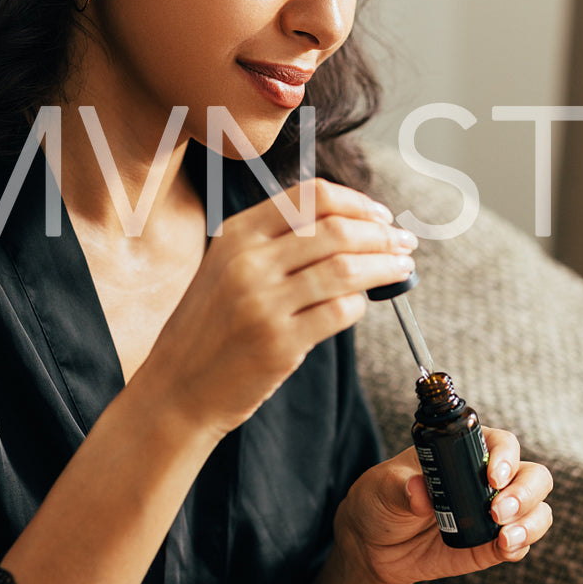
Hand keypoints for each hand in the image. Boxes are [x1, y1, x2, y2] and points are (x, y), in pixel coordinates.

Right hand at [140, 178, 415, 436]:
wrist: (177, 387)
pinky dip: (361, 305)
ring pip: (346, 269)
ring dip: (385, 266)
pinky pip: (340, 312)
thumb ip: (276, 242)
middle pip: (336, 229)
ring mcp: (262, 303)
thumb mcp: (227, 267)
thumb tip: (351, 225)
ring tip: (402, 269)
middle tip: (405, 243)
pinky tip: (363, 305)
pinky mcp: (279, 343)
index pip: (310, 196)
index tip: (382, 216)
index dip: (357, 202)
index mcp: (237, 234)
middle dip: (382, 234)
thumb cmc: (211, 327)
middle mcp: (248, 262)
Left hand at [333, 428, 553, 583]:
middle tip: (497, 511)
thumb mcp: (382, 487)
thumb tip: (419, 491)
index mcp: (465, 451)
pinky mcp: (491, 546)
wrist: (372, 545)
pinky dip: (520, 546)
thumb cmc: (378, 500)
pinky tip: (504, 548)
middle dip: (525, 492)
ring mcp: (493, 513)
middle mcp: (488, 479)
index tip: (492, 477)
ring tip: (504, 536)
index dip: (507, 456)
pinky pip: (520, 544)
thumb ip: (400, 487)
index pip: (504, 443)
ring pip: (537, 510)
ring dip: (530, 521)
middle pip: (534, 476)